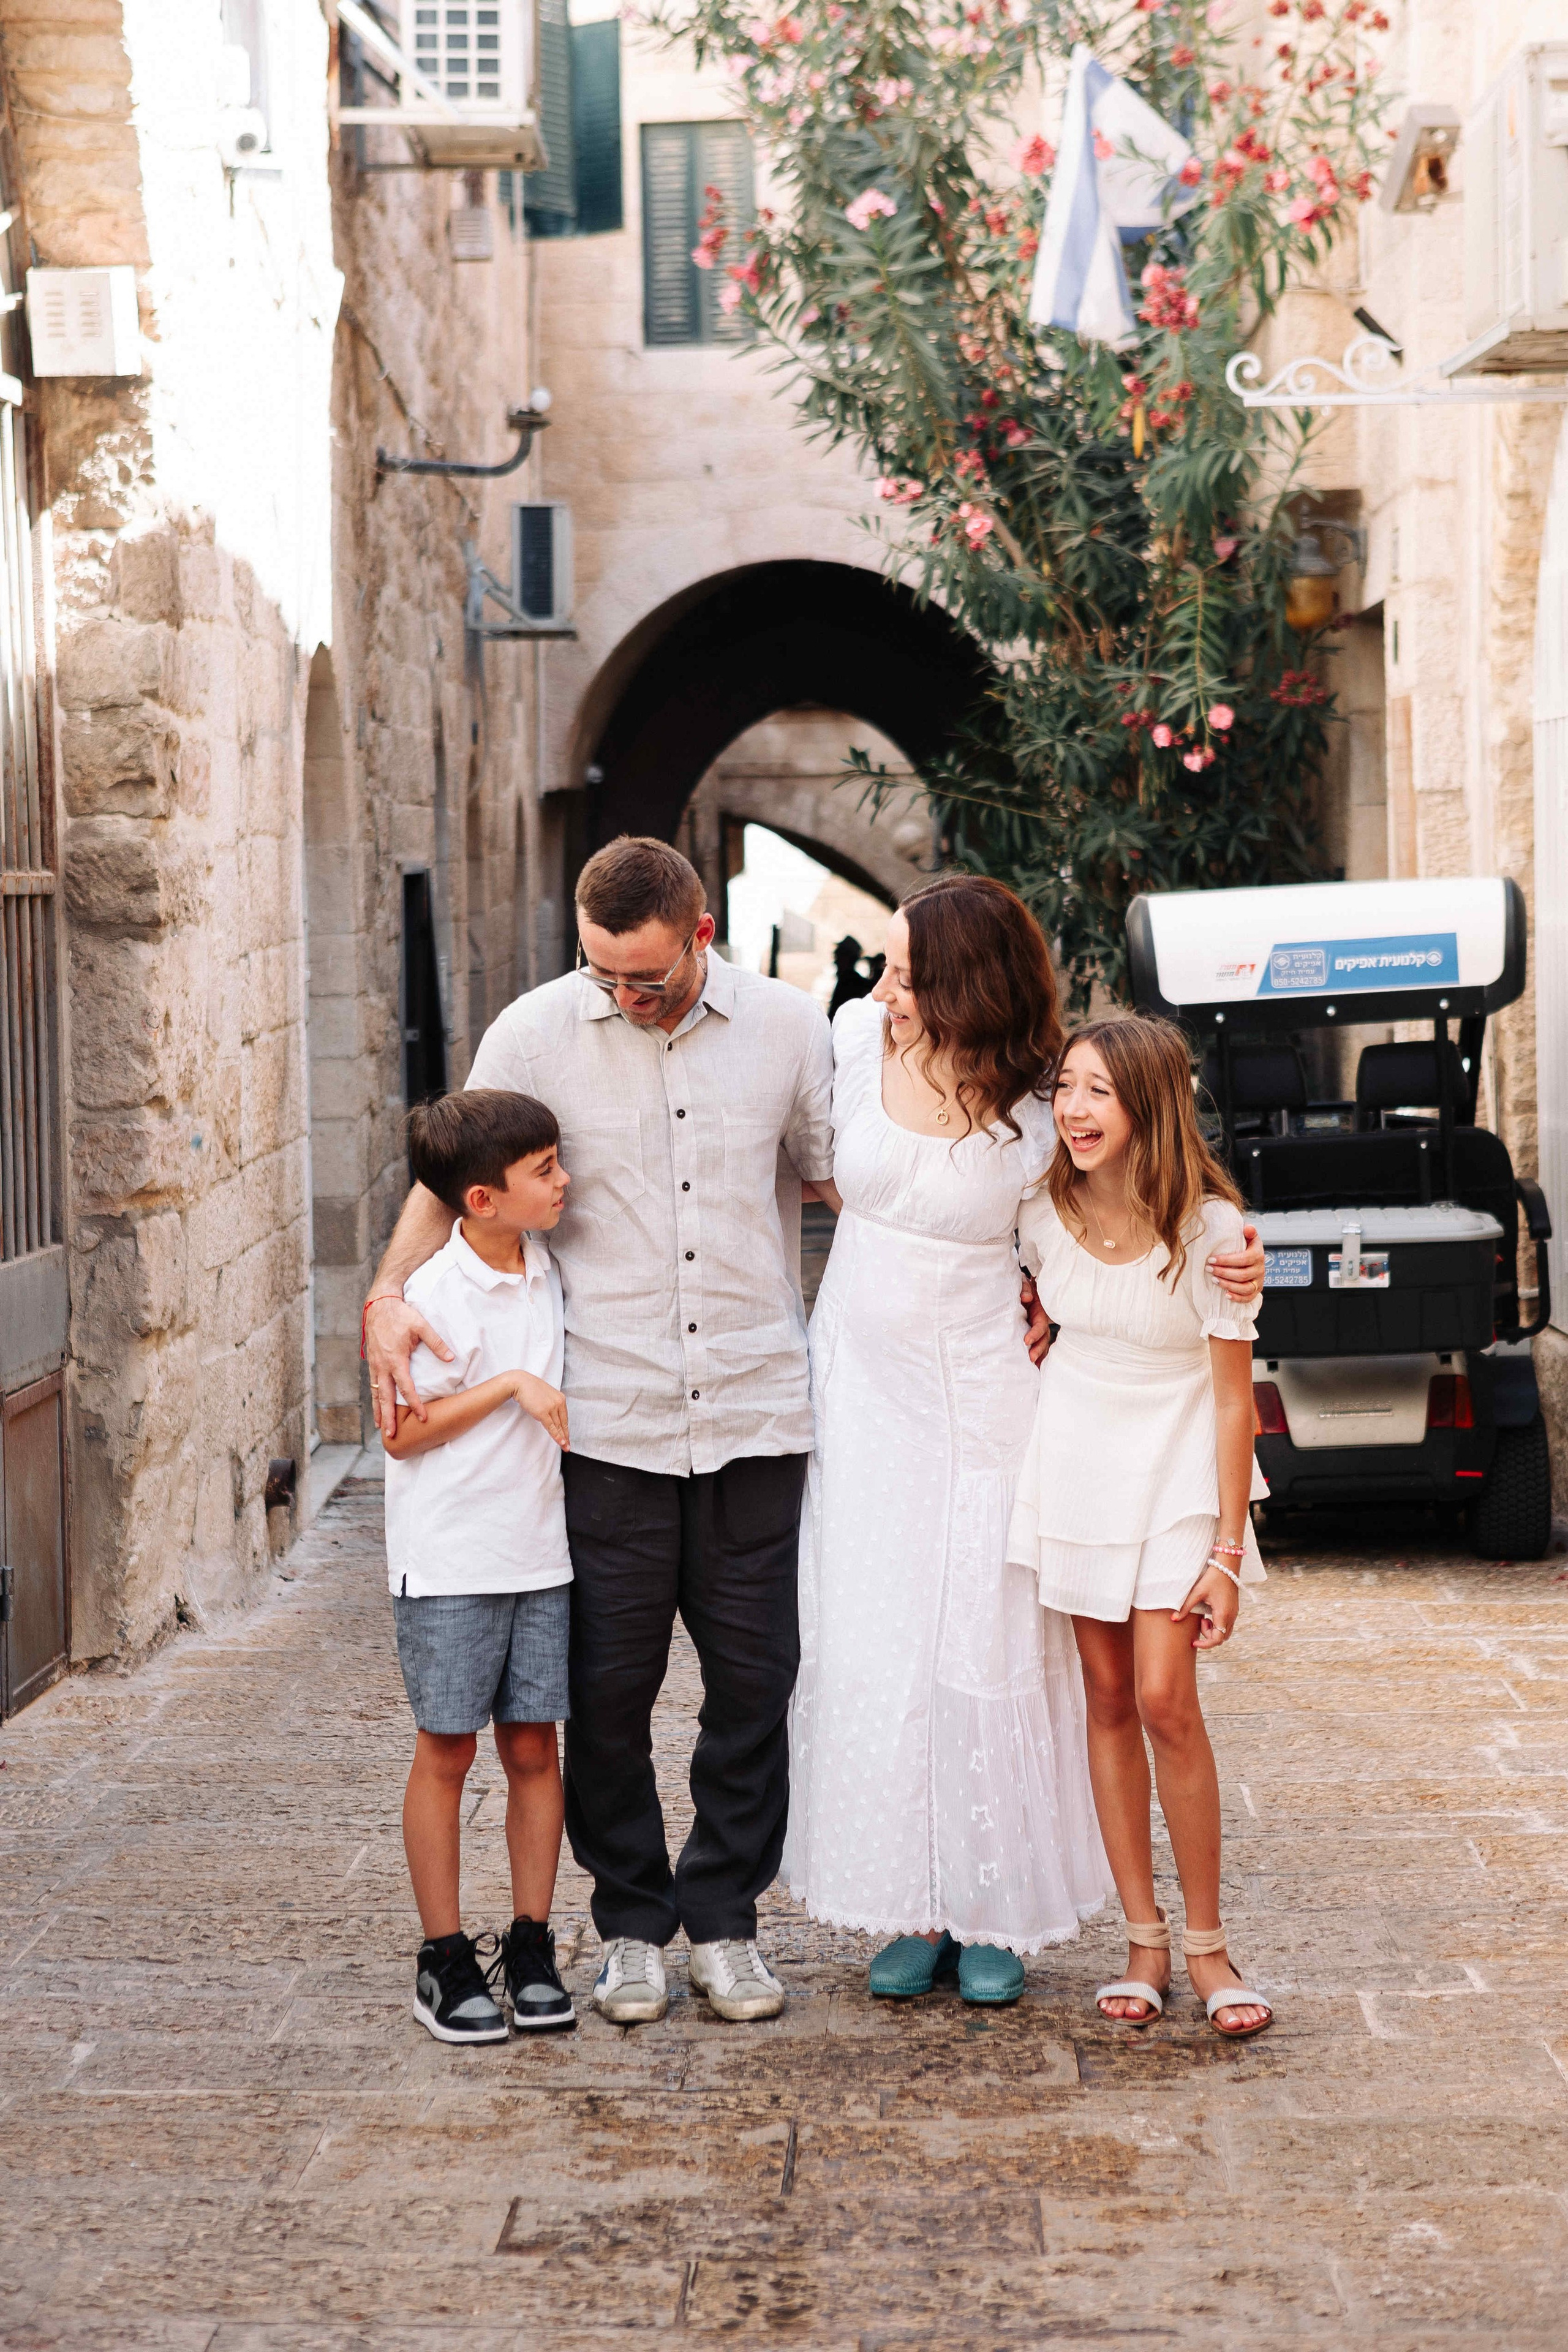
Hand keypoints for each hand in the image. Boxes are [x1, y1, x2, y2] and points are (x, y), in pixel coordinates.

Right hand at [365, 1294, 454, 1429]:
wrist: (379, 1304)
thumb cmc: (401, 1315)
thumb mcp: (421, 1326)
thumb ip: (436, 1343)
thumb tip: (450, 1358)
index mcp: (396, 1360)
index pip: (406, 1388)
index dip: (415, 1404)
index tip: (422, 1417)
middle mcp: (382, 1366)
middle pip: (386, 1397)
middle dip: (389, 1417)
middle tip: (392, 1435)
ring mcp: (375, 1365)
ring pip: (376, 1393)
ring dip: (379, 1411)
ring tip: (381, 1427)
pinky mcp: (371, 1362)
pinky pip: (372, 1384)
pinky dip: (374, 1398)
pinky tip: (378, 1407)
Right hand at [512, 1371, 569, 1450]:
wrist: (520, 1383)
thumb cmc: (530, 1388)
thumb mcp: (545, 1395)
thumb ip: (550, 1404)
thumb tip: (551, 1414)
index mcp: (560, 1398)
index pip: (565, 1417)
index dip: (566, 1428)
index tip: (567, 1436)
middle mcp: (559, 1402)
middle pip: (563, 1423)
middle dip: (566, 1436)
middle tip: (568, 1445)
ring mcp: (551, 1407)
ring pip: (558, 1426)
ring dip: (562, 1438)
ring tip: (565, 1447)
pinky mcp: (543, 1413)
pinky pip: (551, 1427)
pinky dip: (557, 1436)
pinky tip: (560, 1442)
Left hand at [1021, 1275, 1050, 1365]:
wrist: (1028, 1288)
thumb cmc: (1026, 1287)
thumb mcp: (1025, 1284)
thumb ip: (1025, 1289)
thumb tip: (1026, 1298)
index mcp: (1040, 1312)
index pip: (1040, 1325)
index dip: (1035, 1333)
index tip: (1026, 1341)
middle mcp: (1041, 1323)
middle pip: (1044, 1339)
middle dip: (1038, 1349)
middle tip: (1030, 1358)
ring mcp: (1038, 1329)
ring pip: (1042, 1344)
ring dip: (1038, 1355)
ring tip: (1032, 1366)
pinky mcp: (1033, 1333)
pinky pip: (1037, 1345)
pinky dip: (1037, 1356)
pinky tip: (1032, 1367)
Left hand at [1175, 1563, 1239, 1648]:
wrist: (1227, 1567)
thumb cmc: (1212, 1578)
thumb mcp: (1197, 1592)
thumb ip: (1185, 1607)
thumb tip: (1173, 1619)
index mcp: (1222, 1614)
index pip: (1217, 1639)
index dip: (1205, 1644)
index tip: (1194, 1642)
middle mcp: (1231, 1616)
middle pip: (1221, 1638)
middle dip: (1208, 1635)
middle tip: (1199, 1621)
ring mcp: (1234, 1614)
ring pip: (1225, 1633)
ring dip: (1213, 1630)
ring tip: (1203, 1617)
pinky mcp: (1234, 1611)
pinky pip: (1226, 1626)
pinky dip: (1217, 1625)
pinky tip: (1209, 1614)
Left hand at [1209, 1220, 1264, 1303]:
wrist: (1254, 1259)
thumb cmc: (1246, 1247)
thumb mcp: (1249, 1237)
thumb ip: (1249, 1232)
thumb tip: (1248, 1227)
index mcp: (1258, 1254)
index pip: (1243, 1259)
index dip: (1226, 1260)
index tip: (1211, 1259)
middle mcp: (1260, 1269)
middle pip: (1242, 1275)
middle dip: (1223, 1273)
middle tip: (1209, 1269)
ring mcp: (1259, 1281)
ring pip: (1245, 1288)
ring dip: (1228, 1285)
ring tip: (1214, 1280)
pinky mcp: (1256, 1290)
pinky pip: (1248, 1298)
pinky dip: (1237, 1298)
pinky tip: (1226, 1295)